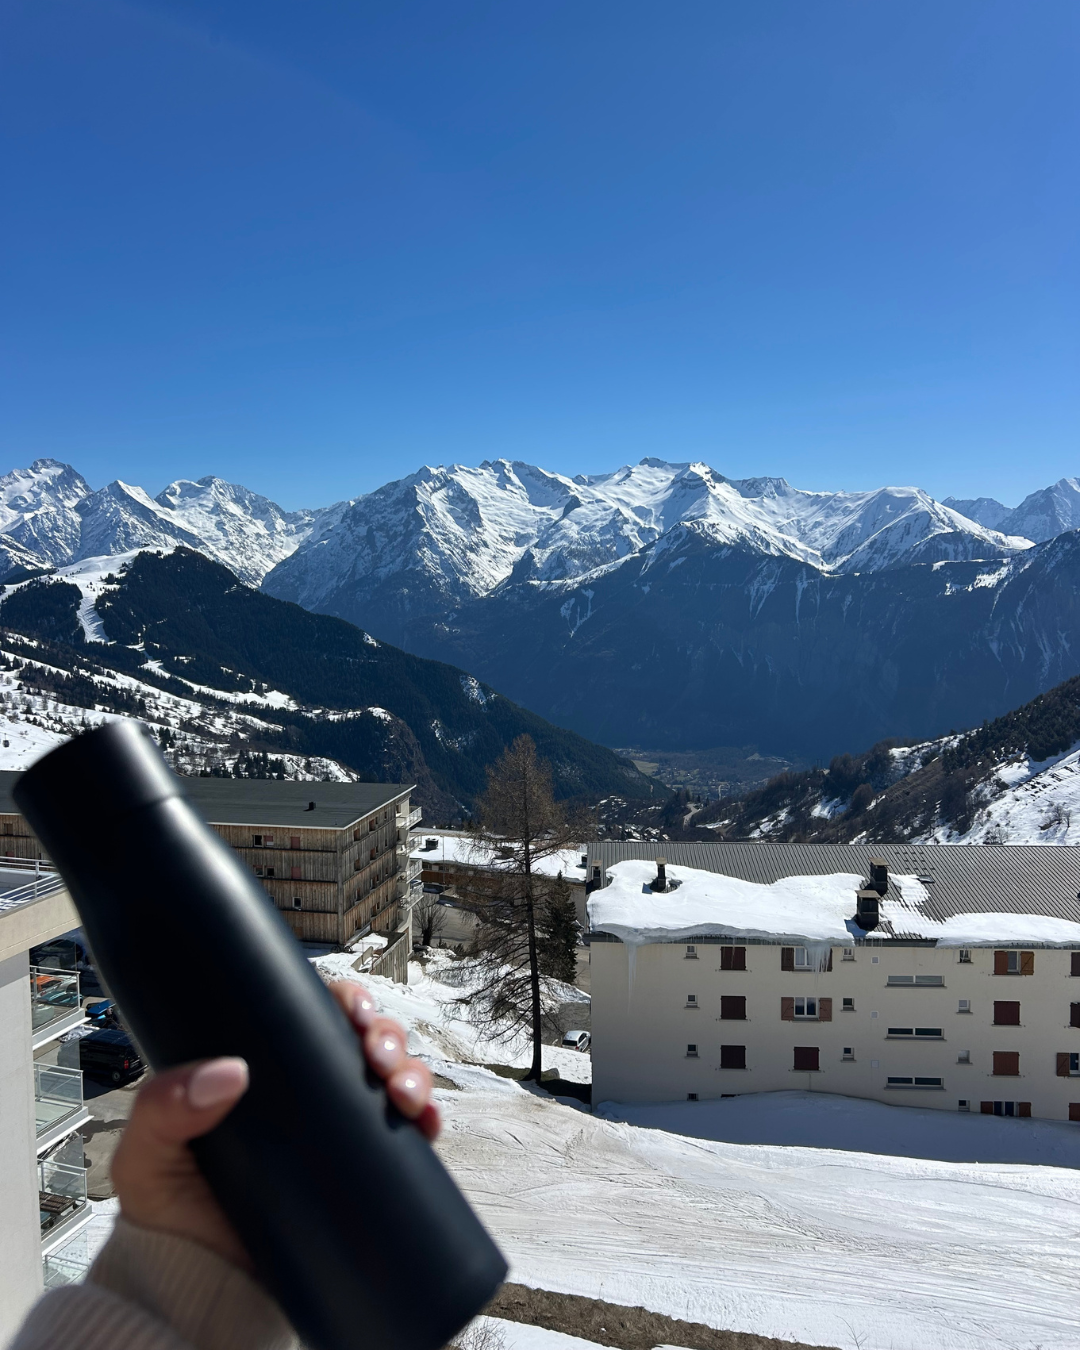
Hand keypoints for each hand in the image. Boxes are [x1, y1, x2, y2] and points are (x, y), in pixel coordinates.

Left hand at [110, 981, 438, 1271]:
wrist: (200, 1290)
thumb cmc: (169, 1216)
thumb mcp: (149, 1153)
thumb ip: (164, 1107)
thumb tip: (228, 1073)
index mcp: (264, 1070)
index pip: (313, 1016)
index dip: (346, 1001)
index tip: (355, 1009)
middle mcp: (308, 1093)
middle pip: (364, 1040)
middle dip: (387, 1034)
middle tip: (381, 1054)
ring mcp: (340, 1131)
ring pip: (395, 1078)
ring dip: (413, 1072)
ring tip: (404, 1093)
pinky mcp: (364, 1172)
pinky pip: (410, 1137)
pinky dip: (428, 1121)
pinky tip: (427, 1123)